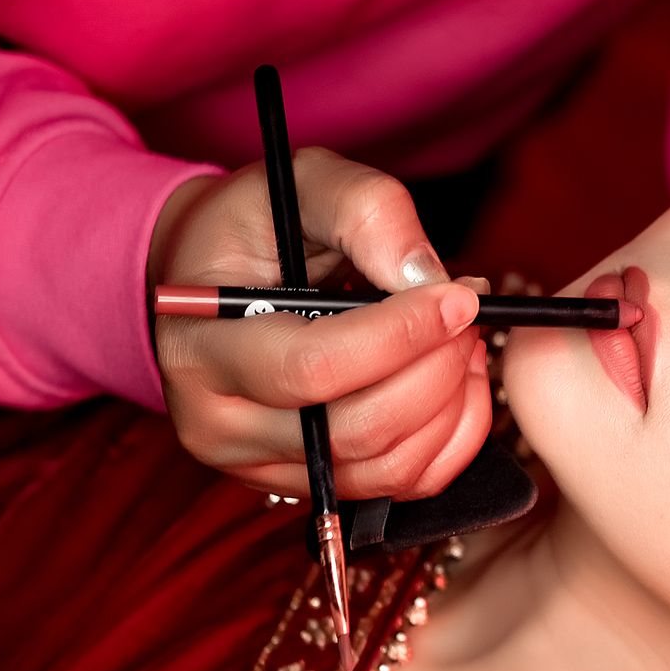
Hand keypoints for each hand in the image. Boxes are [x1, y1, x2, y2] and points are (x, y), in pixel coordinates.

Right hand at [149, 148, 490, 499]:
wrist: (211, 281)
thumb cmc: (252, 227)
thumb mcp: (301, 185)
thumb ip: (366, 211)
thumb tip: (430, 280)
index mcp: (202, 346)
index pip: (315, 367)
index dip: (402, 336)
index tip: (459, 297)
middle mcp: (219, 424)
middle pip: (357, 429)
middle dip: (435, 371)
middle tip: (467, 316)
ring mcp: (261, 468)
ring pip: (387, 468)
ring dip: (451, 406)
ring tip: (462, 343)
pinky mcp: (305, 485)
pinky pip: (399, 486)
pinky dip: (450, 442)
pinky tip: (457, 386)